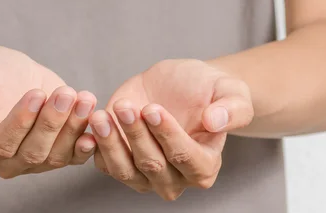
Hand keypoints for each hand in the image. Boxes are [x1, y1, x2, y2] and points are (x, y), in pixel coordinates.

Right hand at [0, 45, 96, 177]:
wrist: (2, 74)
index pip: (1, 144)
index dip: (21, 122)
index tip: (36, 94)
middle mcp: (5, 162)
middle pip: (33, 151)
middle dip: (52, 122)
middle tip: (66, 93)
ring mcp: (34, 160)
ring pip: (57, 154)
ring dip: (73, 127)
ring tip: (84, 98)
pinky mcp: (58, 151)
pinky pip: (75, 155)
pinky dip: (87, 141)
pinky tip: (96, 122)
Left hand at [90, 59, 253, 199]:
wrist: (180, 86)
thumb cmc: (209, 91)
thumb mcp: (231, 92)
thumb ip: (232, 110)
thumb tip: (216, 122)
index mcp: (204, 166)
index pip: (185, 158)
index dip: (168, 135)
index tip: (153, 108)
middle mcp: (175, 178)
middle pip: (152, 165)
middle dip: (137, 135)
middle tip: (126, 106)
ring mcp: (144, 176)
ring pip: (124, 170)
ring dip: (111, 144)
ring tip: (102, 116)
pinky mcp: (119, 163)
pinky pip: (103, 163)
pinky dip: (95, 146)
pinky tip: (92, 124)